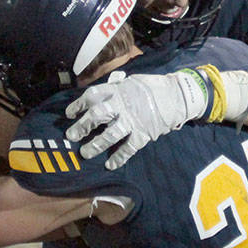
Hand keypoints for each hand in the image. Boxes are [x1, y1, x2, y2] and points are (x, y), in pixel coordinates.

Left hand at [65, 70, 204, 168]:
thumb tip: (101, 96)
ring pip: (110, 135)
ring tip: (85, 153)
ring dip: (96, 145)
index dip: (78, 105)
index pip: (93, 96)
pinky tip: (110, 165)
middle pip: (97, 116)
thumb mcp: (132, 82)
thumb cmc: (153, 87)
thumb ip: (116, 88)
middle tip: (71, 136)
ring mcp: (133, 120)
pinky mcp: (143, 134)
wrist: (178, 96)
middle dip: (82, 126)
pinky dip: (119, 157)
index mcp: (118, 90)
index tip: (69, 114)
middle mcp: (122, 105)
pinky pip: (128, 148)